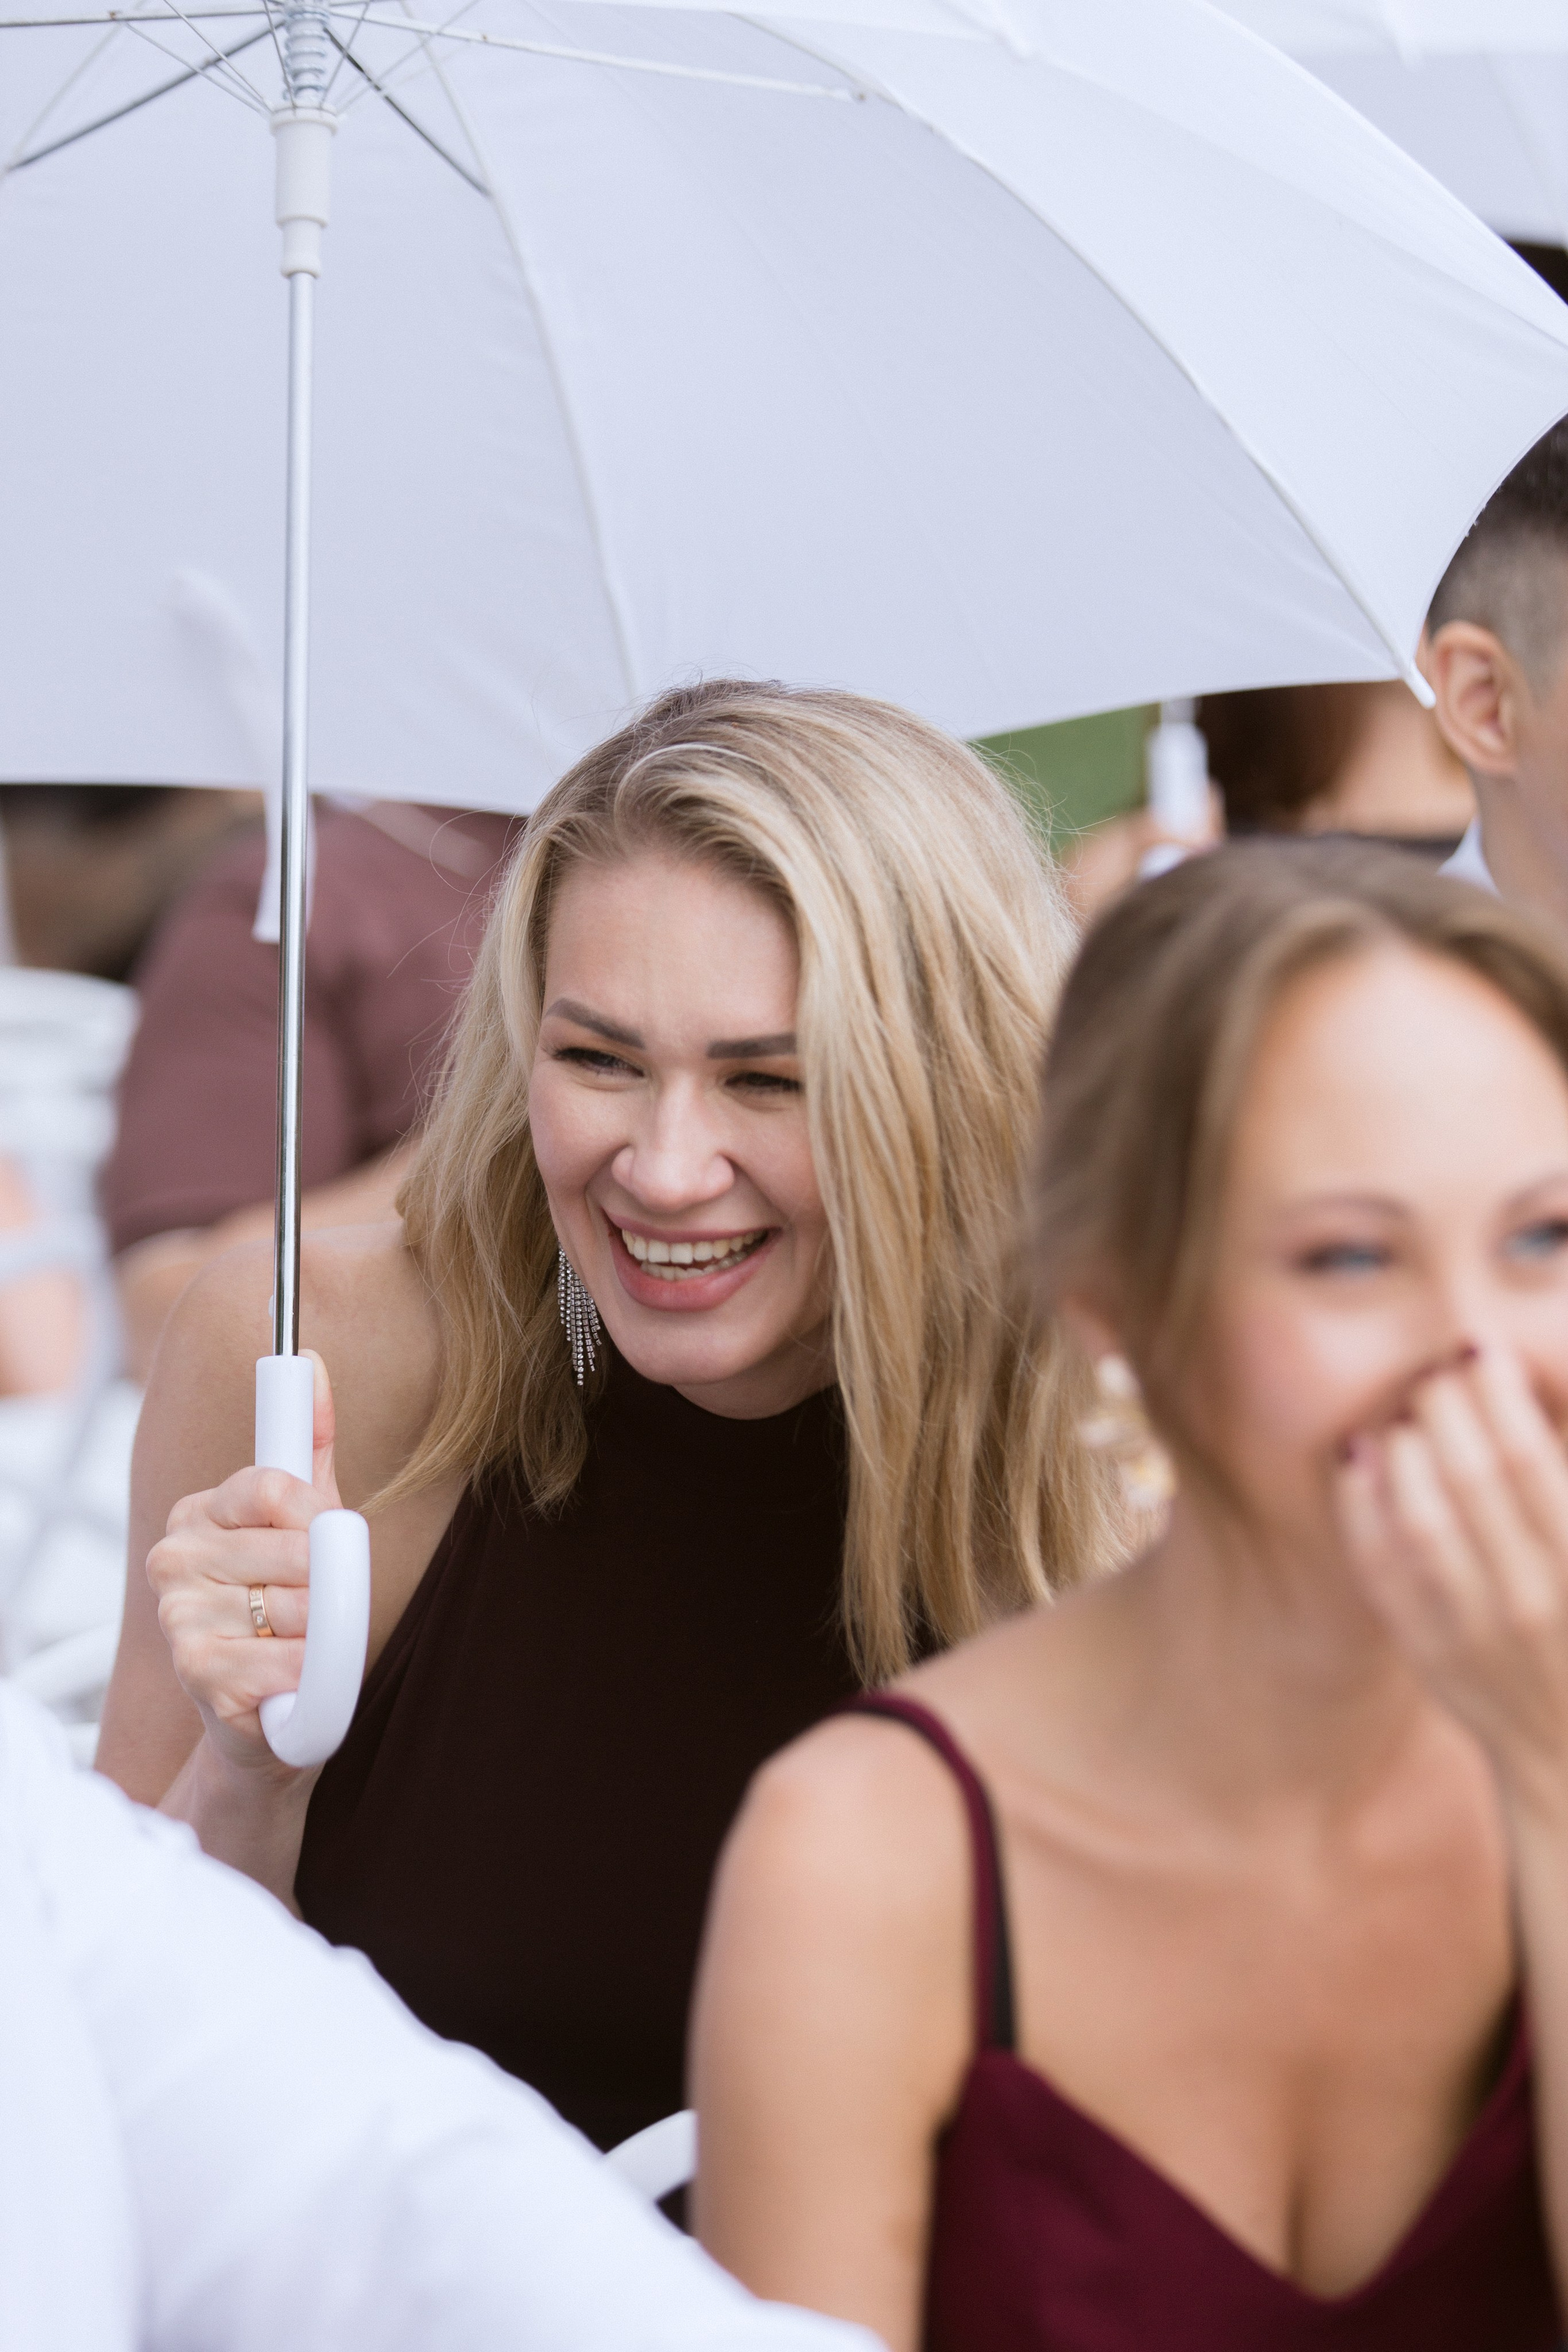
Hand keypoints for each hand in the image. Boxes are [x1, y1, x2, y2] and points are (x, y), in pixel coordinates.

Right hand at [146, 1351, 341, 1777]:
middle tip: (313, 1608)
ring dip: (322, 1634)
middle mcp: (175, 1556)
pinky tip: (285, 1682)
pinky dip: (307, 1676)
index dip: (323, 1518)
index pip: (279, 1486)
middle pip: (299, 1549)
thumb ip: (310, 1440)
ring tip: (299, 1645)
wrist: (269, 1712)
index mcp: (201, 1511)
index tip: (329, 1538)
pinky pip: (291, 1659)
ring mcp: (178, 1615)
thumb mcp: (309, 1518)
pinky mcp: (196, 1671)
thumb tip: (311, 1363)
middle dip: (329, 1585)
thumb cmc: (290, 1609)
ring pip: (299, 1607)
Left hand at [1334, 1345, 1567, 1814]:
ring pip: (1418, 1517)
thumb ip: (1564, 1480)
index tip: (1482, 1349)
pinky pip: (1378, 1564)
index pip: (1528, 1459)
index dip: (1497, 1393)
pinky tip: (1360, 1454)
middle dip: (1446, 1406)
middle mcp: (1529, 1596)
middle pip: (1469, 1476)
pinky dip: (1360, 1503)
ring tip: (1409, 1412)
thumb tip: (1537, 1402)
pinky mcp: (1424, 1646)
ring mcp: (1471, 1626)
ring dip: (1404, 1447)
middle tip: (1439, 1372)